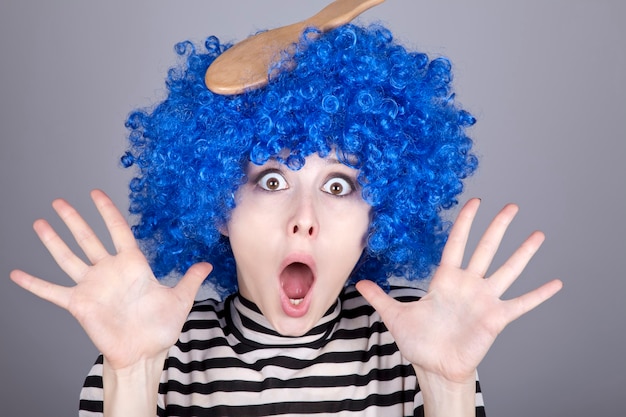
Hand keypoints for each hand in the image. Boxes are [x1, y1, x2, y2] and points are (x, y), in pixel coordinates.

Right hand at [10, 190, 211, 370]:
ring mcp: (92, 286)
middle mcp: (109, 271)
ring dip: (53, 241)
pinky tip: (17, 273)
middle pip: (88, 238)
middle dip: (74, 219)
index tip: (96, 193)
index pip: (118, 230)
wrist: (144, 353)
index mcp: (133, 265)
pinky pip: (52, 291)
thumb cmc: (160, 328)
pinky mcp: (79, 304)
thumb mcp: (179, 300)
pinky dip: (34, 284)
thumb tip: (208, 264)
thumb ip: (190, 279)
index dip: (107, 211)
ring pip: (68, 257)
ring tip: (39, 223)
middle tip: (59, 201)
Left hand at [357, 198, 562, 384]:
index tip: (475, 202)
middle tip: (512, 207)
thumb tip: (359, 284)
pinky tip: (556, 283)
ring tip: (538, 235)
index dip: (465, 223)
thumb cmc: (419, 341)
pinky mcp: (496, 318)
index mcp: (445, 280)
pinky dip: (539, 294)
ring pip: (507, 270)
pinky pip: (521, 303)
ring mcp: (484, 300)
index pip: (457, 244)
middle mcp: (468, 285)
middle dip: (498, 227)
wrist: (435, 367)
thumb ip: (380, 297)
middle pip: (486, 249)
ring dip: (523, 254)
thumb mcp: (395, 316)